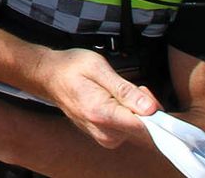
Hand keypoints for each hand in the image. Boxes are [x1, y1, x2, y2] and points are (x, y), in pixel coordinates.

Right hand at [33, 46, 156, 149]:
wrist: (49, 76)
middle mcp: (104, 133)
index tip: (146, 93)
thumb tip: (150, 108)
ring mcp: (105, 138)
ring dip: (140, 112)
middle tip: (135, 88)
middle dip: (149, 109)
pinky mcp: (106, 138)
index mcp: (102, 114)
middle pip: (146, 130)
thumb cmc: (71, 68)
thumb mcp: (98, 67)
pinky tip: (120, 102)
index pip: (145, 126)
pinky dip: (132, 116)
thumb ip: (125, 89)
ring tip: (122, 92)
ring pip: (140, 131)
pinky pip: (131, 131)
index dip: (155, 111)